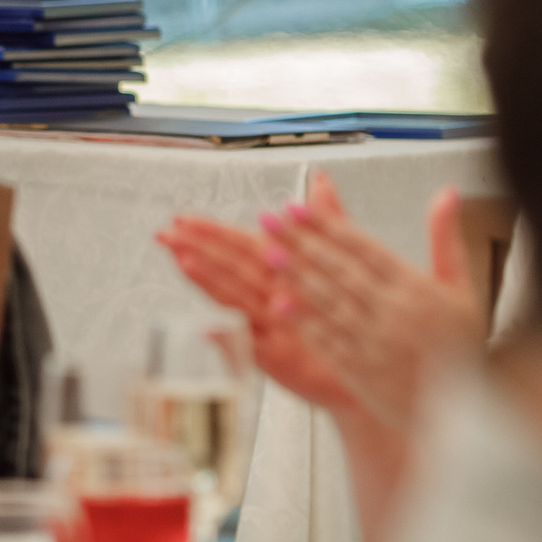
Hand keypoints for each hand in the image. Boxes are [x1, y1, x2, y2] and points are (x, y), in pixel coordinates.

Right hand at [158, 216, 361, 416]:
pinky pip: (249, 345)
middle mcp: (267, 296)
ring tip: (183, 262)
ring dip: (206, 281)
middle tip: (166, 235)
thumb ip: (327, 222)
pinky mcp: (274, 357)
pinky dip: (228, 337)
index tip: (183, 219)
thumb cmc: (351, 312)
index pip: (238, 245)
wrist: (375, 360)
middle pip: (226, 268)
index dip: (211, 232)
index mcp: (279, 272)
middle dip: (195, 249)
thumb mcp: (343, 259)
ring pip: (232, 299)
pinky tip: (207, 328)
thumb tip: (322, 181)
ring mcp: (267, 326)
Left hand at [263, 174, 479, 428]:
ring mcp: (377, 344)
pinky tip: (278, 304)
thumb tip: (447, 192)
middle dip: (301, 241)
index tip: (297, 207)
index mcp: (419, 290)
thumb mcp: (464, 290)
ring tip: (267, 252)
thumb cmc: (463, 348)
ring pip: (329, 303)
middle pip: (340, 270)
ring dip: (296, 276)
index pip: (365, 249)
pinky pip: (328, 342)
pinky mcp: (363, 372)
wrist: (469, 413)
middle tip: (268, 218)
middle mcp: (397, 314)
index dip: (328, 226)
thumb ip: (446, 239)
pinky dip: (304, 323)